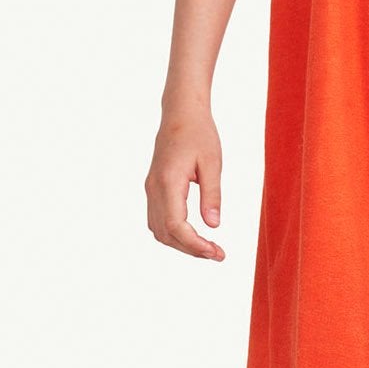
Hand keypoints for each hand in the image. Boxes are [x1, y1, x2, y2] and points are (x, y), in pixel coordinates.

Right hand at [145, 103, 225, 260]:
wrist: (180, 113)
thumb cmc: (199, 133)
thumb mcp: (212, 163)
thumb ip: (212, 195)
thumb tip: (214, 225)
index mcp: (168, 182)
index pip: (175, 225)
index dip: (194, 244)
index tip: (215, 251)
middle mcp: (154, 188)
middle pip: (165, 233)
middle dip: (190, 249)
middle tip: (217, 254)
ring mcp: (151, 189)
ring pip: (159, 229)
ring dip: (181, 244)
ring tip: (208, 248)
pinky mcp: (154, 188)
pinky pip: (158, 219)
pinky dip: (174, 233)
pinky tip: (194, 235)